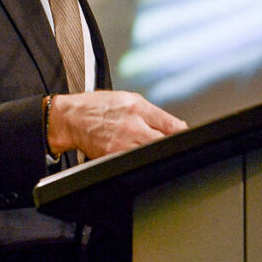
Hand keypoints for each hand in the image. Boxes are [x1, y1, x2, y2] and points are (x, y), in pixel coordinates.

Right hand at [46, 91, 187, 159]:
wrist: (72, 118)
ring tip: (154, 151)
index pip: (171, 125)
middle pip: (165, 143)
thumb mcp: (129, 99)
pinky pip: (134, 163)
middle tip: (173, 148)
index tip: (189, 139)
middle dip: (171, 146)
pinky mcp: (113, 158)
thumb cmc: (99, 107)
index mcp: (138, 108)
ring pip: (151, 155)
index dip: (184, 134)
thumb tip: (176, 126)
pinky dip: (140, 161)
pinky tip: (138, 157)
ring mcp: (122, 144)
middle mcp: (132, 126)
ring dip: (156, 154)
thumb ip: (153, 112)